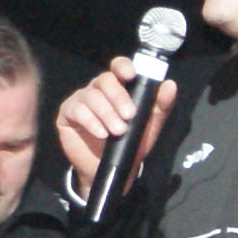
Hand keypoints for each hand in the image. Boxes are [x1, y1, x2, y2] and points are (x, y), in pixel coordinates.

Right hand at [53, 62, 175, 188]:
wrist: (110, 170)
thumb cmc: (129, 144)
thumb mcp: (149, 126)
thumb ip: (160, 107)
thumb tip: (170, 85)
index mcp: (119, 87)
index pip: (118, 67)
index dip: (123, 67)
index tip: (131, 76)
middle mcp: (98, 89)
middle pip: (104, 80)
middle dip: (118, 97)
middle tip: (129, 116)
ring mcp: (81, 100)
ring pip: (91, 96)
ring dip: (106, 113)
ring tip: (117, 131)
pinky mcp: (67, 114)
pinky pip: (77, 109)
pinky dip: (90, 121)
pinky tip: (101, 133)